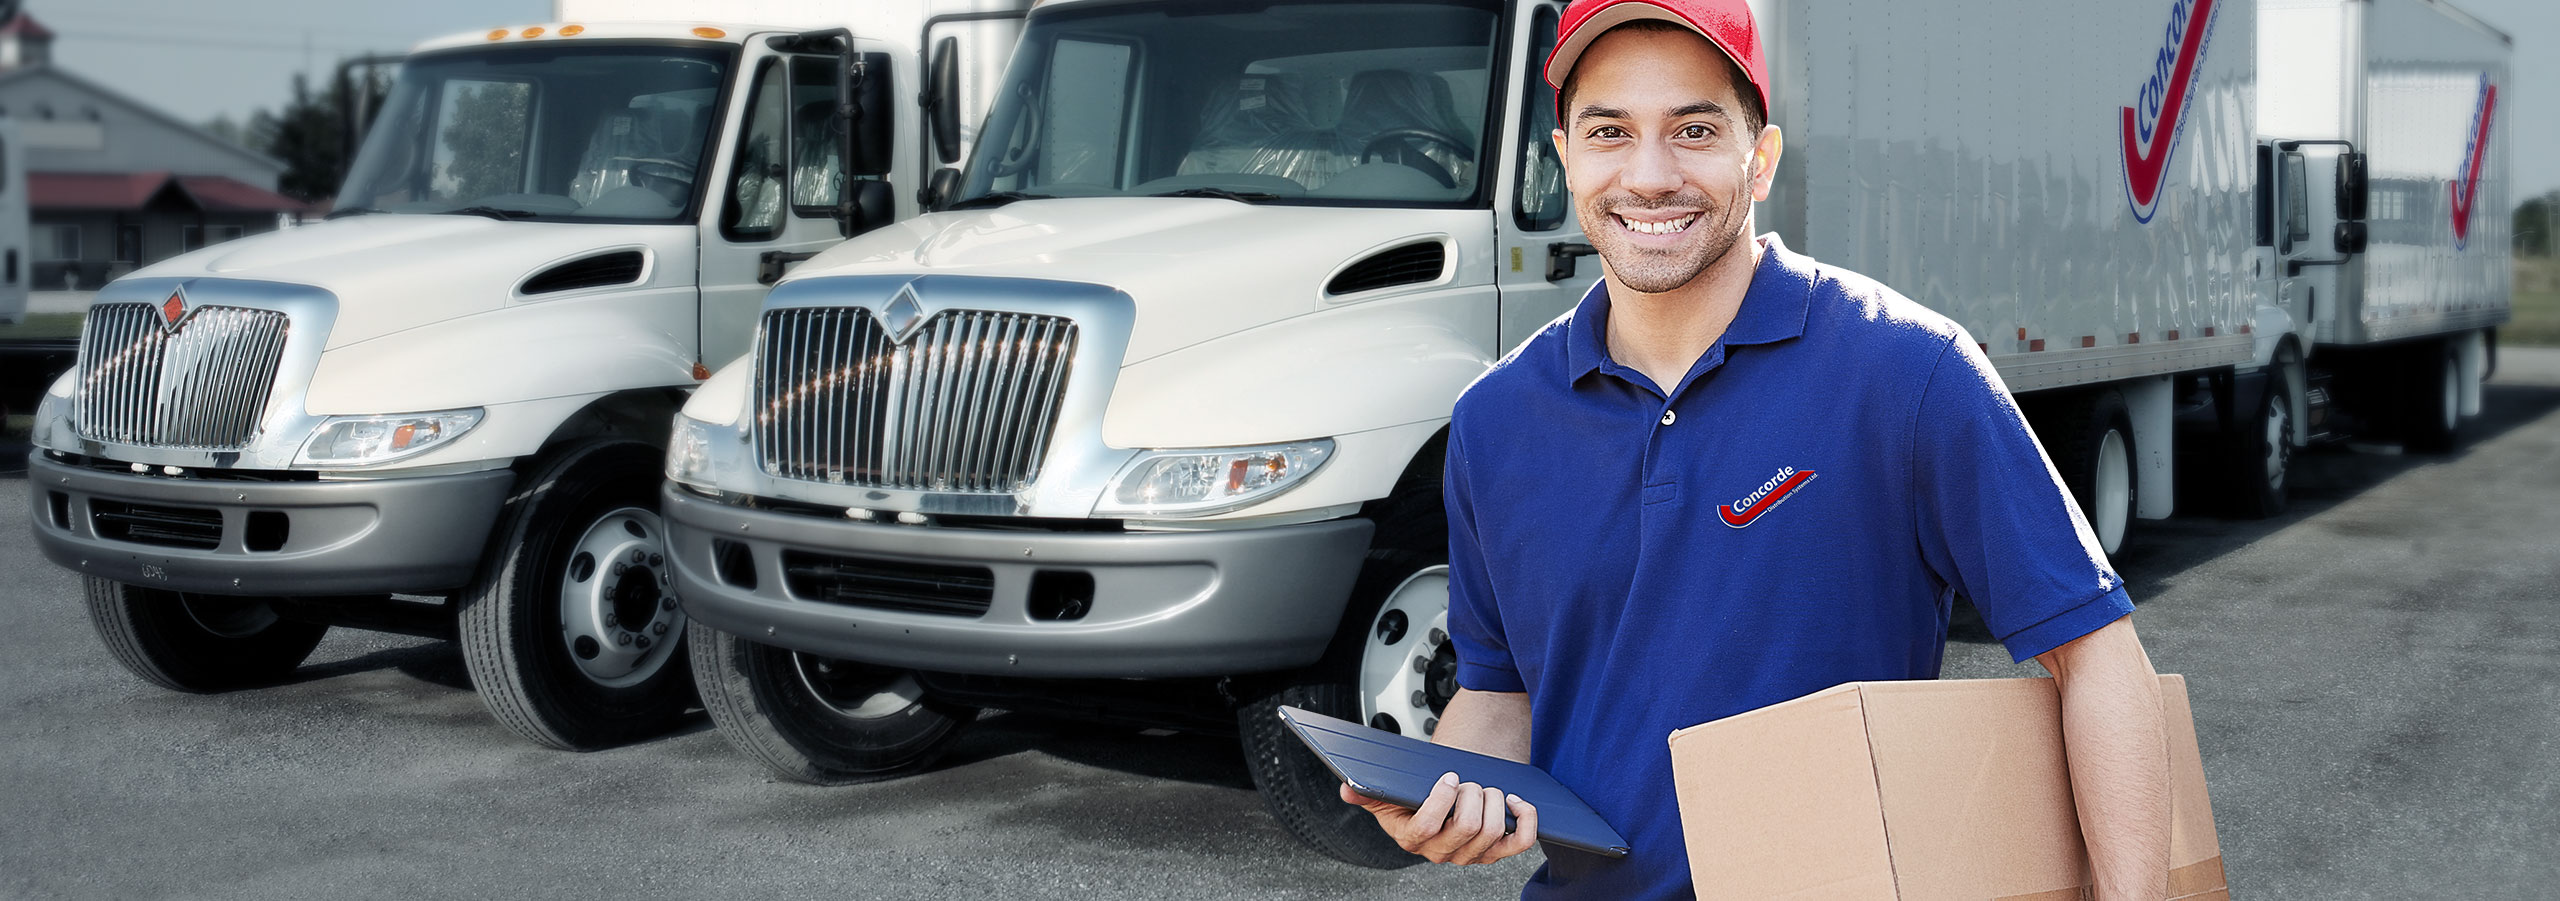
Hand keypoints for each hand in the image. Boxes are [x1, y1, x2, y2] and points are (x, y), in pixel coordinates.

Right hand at [1339, 771, 1539, 863]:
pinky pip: (1521, 842)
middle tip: (1467, 780)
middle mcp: (1443, 852)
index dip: (1441, 801)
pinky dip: (1525, 818)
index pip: (1426, 828)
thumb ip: (1366, 792)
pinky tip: (1515, 800)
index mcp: (1413, 839)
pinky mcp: (1497, 851)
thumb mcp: (1387, 794)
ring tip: (1484, 787)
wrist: (1442, 804)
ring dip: (1494, 800)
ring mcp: (1472, 854)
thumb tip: (1348, 788)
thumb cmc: (1415, 798)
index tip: (1447, 777)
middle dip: (1472, 794)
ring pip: (1492, 831)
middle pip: (1467, 827)